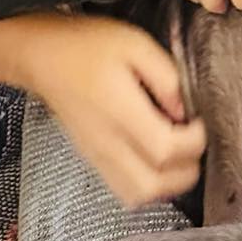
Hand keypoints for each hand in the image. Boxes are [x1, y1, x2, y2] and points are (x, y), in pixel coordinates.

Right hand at [26, 16, 206, 207]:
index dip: (194, 141)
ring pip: (139, 196)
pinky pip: (125, 191)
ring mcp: (98, 157)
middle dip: (186, 169)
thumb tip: (184, 111)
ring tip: (177, 153)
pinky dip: (149, 186)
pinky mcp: (94, 160)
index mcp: (119, 112)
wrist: (43, 58)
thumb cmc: (87, 46)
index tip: (198, 120)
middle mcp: (107, 143)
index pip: (165, 150)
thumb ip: (166, 77)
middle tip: (192, 140)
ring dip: (168, 183)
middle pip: (153, 186)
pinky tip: (157, 161)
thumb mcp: (135, 44)